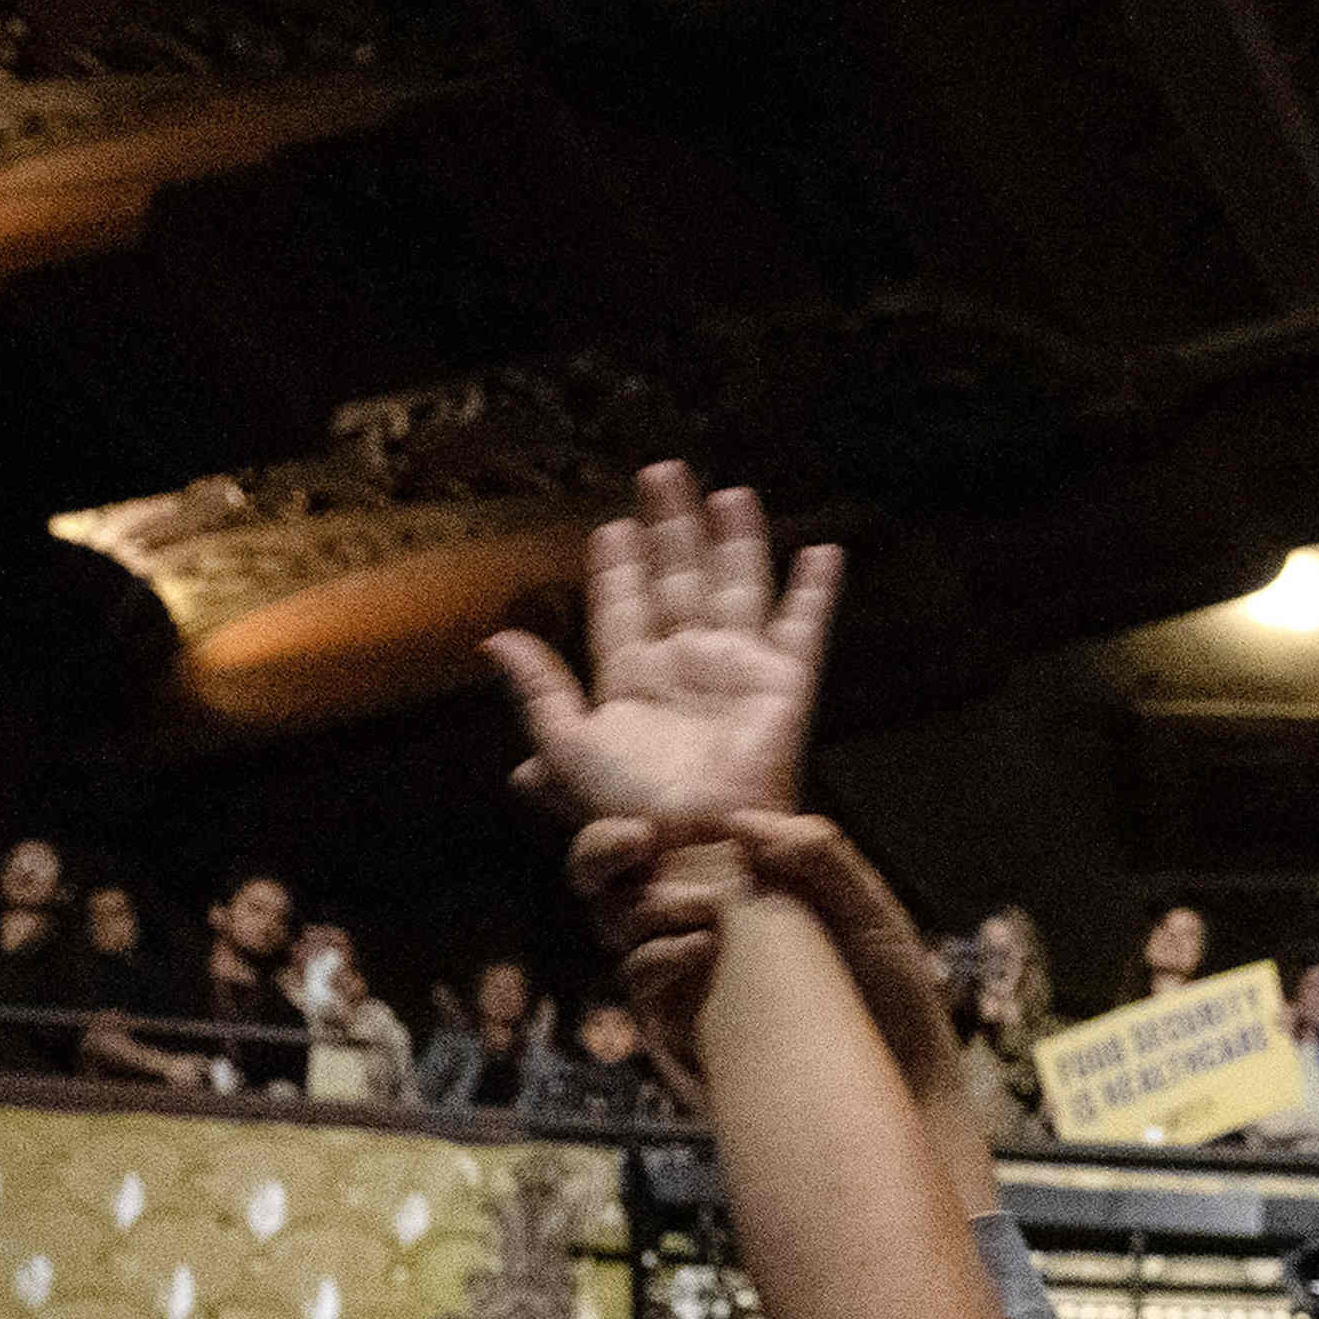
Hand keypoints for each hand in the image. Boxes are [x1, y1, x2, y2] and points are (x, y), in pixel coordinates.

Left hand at [485, 462, 837, 835]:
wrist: (694, 846)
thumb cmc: (627, 808)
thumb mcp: (567, 744)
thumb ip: (537, 689)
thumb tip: (495, 639)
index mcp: (633, 680)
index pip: (624, 607)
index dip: (618, 568)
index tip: (612, 527)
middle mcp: (686, 667)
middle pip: (678, 579)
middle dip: (670, 526)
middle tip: (662, 472)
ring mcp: (737, 672)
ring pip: (736, 587)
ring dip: (734, 539)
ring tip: (728, 492)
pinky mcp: (784, 685)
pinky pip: (804, 628)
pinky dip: (816, 591)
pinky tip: (823, 553)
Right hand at [573, 809, 954, 1111]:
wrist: (904, 1093)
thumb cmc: (896, 1000)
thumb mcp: (873, 917)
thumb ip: (820, 859)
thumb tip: (742, 821)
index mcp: (745, 888)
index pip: (676, 838)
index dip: (648, 813)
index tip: (659, 801)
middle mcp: (704, 927)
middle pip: (621, 875)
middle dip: (602, 848)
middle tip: (634, 838)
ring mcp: (687, 980)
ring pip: (621, 926)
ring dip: (648, 904)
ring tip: (704, 907)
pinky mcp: (680, 1032)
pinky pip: (641, 988)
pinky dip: (656, 958)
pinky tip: (699, 947)